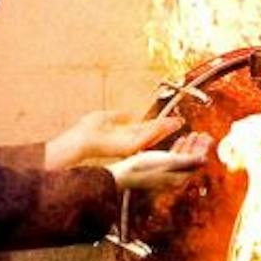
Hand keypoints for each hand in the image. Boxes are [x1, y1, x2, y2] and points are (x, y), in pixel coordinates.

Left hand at [45, 109, 182, 168]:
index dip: (158, 124)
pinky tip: (164, 125)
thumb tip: (128, 113)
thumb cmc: (86, 129)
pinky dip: (156, 131)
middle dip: (166, 127)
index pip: (145, 129)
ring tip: (177, 123)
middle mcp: (129, 141)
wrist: (80, 139)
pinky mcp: (129, 148)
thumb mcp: (104, 117)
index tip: (169, 119)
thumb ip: (118, 115)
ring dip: (164, 129)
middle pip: (152, 133)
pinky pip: (146, 138)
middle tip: (180, 121)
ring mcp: (130, 145)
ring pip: (151, 136)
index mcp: (124, 134)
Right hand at [109, 132, 213, 192]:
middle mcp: (176, 177)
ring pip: (184, 158)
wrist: (124, 174)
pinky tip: (182, 139)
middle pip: (192, 160)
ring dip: (190, 145)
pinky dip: (180, 148)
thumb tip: (206, 160)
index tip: (209, 138)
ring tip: (196, 134)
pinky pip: (174, 157)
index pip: (197, 163)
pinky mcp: (160, 168)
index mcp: (180, 178)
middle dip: (199, 147)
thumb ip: (187, 161)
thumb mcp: (168, 163)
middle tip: (205, 135)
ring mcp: (168, 172)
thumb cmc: (144, 169)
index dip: (203, 150)